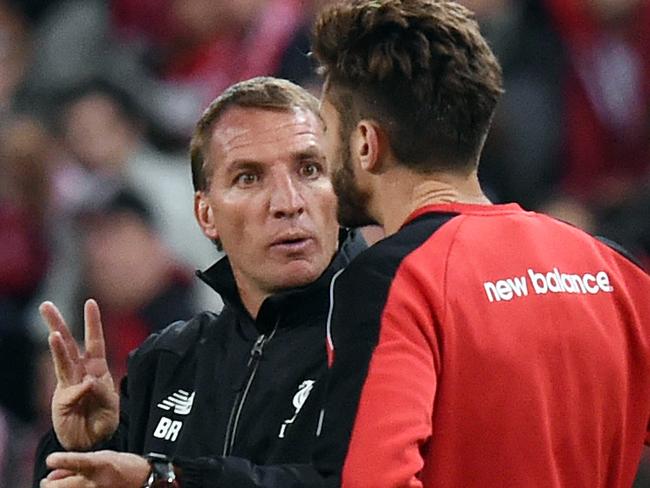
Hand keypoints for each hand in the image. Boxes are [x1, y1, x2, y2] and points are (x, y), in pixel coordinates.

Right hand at [40, 299, 119, 450]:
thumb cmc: (103, 418)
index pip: (94, 340)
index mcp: (96, 367)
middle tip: (45, 305)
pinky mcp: (61, 401)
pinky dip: (79, 390)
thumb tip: (89, 381)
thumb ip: (102, 392)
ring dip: (57, 348)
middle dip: (57, 323)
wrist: (92, 442)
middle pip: (69, 344)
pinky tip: (85, 388)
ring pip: (61, 361)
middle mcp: (80, 372)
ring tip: (53, 334)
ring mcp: (68, 385)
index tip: (90, 302)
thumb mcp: (111, 404)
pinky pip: (70, 392)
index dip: (92, 322)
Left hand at [40, 450, 149, 487]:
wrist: (143, 482)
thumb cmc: (122, 467)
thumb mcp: (102, 457)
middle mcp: (94, 483)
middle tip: (47, 482)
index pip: (77, 462)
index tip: (50, 459)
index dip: (61, 460)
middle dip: (48, 484)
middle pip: (57, 487)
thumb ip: (76, 464)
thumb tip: (51, 474)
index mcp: (99, 465)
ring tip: (57, 486)